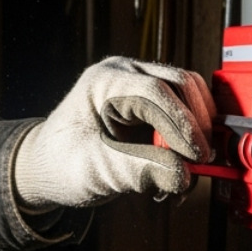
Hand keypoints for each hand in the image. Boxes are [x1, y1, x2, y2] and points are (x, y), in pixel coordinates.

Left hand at [12, 57, 217, 209]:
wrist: (51, 168)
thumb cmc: (62, 163)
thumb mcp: (94, 171)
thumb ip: (137, 170)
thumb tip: (182, 175)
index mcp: (104, 81)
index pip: (154, 91)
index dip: (182, 123)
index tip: (196, 156)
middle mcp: (127, 75)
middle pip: (181, 86)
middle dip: (196, 126)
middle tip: (200, 165)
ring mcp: (142, 86)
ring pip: (191, 97)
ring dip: (198, 133)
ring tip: (188, 172)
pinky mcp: (154, 106)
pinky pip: (187, 114)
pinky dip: (191, 141)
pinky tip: (181, 171)